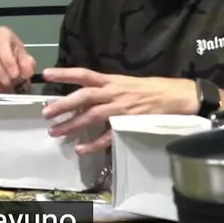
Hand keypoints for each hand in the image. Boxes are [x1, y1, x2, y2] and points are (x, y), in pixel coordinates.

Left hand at [41, 68, 198, 153]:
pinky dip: (93, 143)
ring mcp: (121, 109)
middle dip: (64, 104)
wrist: (177, 96)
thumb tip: (83, 96)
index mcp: (112, 80)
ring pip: (92, 116)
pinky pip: (108, 136)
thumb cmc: (150, 89)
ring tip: (55, 132)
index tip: (46, 75)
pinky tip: (80, 149)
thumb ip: (105, 89)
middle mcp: (114, 92)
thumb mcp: (125, 83)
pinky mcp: (128, 124)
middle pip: (84, 96)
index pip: (85, 74)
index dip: (65, 73)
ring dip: (72, 124)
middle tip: (46, 113)